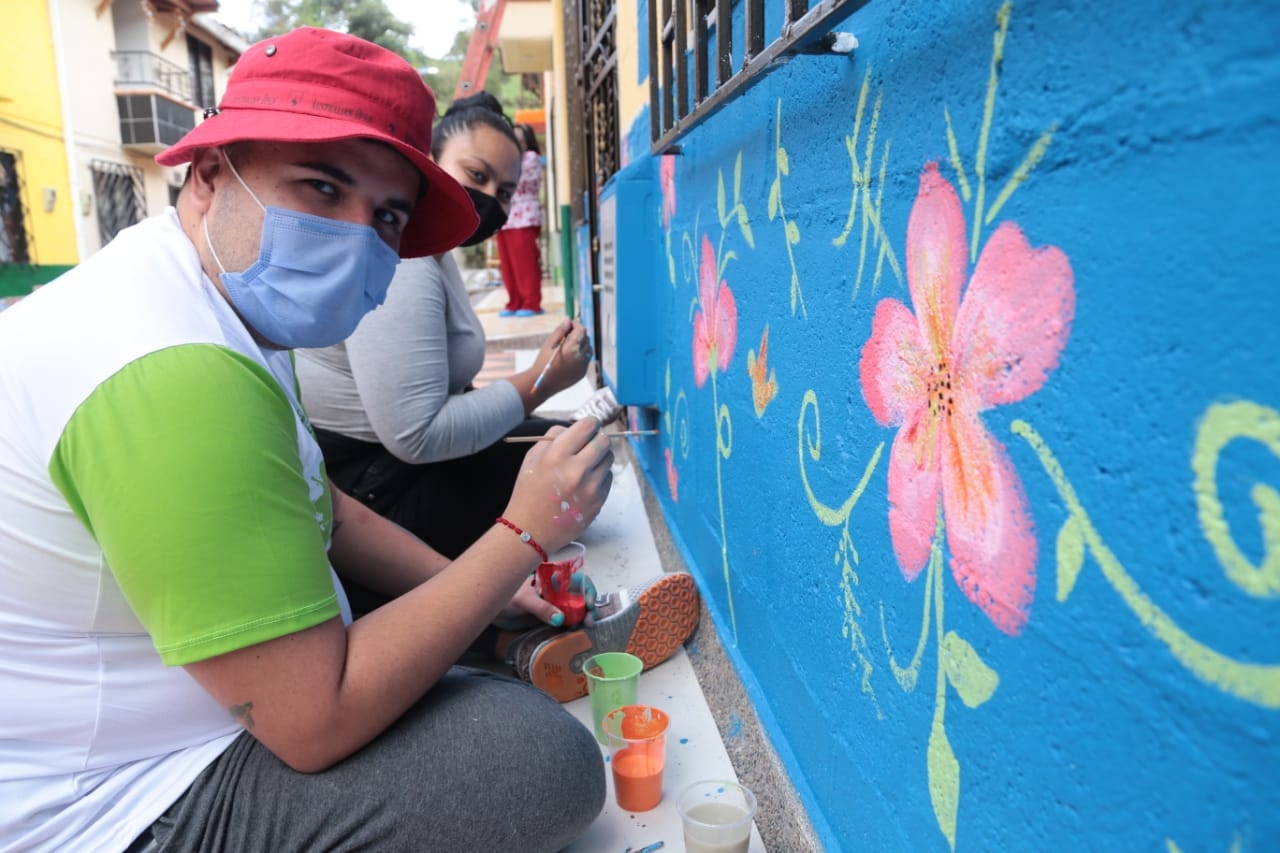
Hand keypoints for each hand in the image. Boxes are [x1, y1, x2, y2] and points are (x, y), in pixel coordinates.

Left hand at [495, 570, 598, 627]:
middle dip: (589, 606)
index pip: (577, 579)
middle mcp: (556, 590)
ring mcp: (554, 604)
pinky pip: (566, 620)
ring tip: (585, 626)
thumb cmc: (506, 596)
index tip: (589, 602)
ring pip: (576, 608)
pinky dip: (574, 624)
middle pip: (580, 595)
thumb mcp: (523, 599)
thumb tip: (560, 618)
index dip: (587, 588)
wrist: (492, 609)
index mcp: (552, 579)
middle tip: (589, 619)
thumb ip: (541, 608)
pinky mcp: (550, 617)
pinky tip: (575, 630)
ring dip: (583, 616)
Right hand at [501, 418, 612, 556]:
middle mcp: (577, 469)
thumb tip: (577, 428)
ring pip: (609, 459)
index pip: (588, 426)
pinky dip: (599, 476)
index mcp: (557, 455)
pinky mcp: (599, 501)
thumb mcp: (532, 458)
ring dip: (599, 458)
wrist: (530, 530)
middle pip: (604, 441)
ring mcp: (590, 487)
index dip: (589, 424)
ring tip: (584, 467)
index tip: (587, 429)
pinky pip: (608, 478)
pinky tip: (584, 484)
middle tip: (588, 446)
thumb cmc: (528, 492)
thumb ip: (554, 437)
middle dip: (597, 440)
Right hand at [533, 320, 590, 396]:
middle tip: (569, 332)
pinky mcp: (582, 373)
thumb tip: (568, 319)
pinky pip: (586, 359)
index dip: (576, 325)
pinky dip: (582, 354)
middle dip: (580, 333)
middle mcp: (580, 357)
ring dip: (583, 344)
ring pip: (589, 349)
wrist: (543, 384)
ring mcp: (583, 366)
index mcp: (572, 348)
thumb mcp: (549, 343)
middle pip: (587, 339)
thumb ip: (560, 330)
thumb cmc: (543, 362)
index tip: (570, 324)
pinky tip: (572, 355)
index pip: (581, 330)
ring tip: (571, 344)